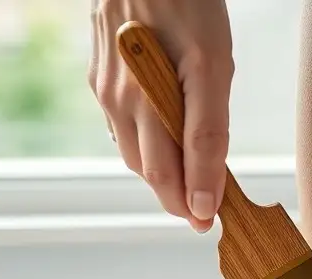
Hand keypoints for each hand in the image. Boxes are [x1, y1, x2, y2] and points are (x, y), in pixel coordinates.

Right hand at [89, 0, 233, 231]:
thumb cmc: (187, 1)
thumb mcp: (213, 65)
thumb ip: (209, 134)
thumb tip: (205, 195)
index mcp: (145, 105)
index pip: (168, 175)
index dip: (190, 204)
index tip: (207, 223)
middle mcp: (117, 103)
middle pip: (147, 169)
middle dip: (175, 193)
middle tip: (201, 209)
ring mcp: (104, 89)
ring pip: (131, 149)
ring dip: (159, 168)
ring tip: (187, 176)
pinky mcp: (98, 75)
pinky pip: (120, 122)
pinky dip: (143, 137)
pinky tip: (159, 132)